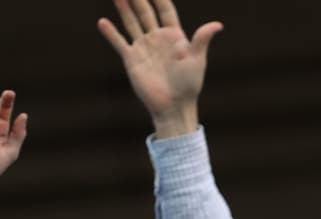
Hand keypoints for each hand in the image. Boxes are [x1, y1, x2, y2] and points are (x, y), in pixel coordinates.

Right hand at [98, 0, 222, 138]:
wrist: (174, 106)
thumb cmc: (189, 85)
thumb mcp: (197, 60)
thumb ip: (202, 40)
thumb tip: (218, 25)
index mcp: (174, 36)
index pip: (165, 10)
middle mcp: (157, 39)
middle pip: (145, 12)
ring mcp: (143, 48)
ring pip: (131, 22)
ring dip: (124, 8)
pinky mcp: (132, 59)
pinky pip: (119, 43)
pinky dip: (111, 33)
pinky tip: (102, 22)